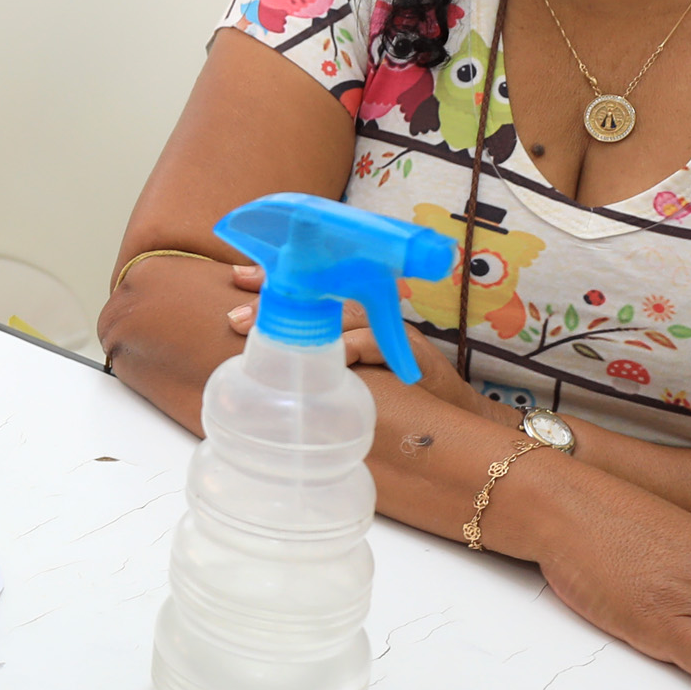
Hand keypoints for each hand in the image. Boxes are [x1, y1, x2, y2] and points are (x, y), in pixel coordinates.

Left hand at [219, 265, 492, 411]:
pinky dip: (349, 347)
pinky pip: (374, 342)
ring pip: (343, 313)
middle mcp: (375, 312)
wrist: (457, 411)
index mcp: (358, 313)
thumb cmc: (403, 390)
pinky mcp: (414, 348)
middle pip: (323, 292)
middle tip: (234, 315)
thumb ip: (324, 357)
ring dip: (303, 321)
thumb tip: (275, 360)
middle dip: (279, 295)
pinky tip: (325, 354)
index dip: (279, 279)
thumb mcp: (357, 368)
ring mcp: (394, 328)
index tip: (237, 277)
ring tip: (261, 331)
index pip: (316, 287)